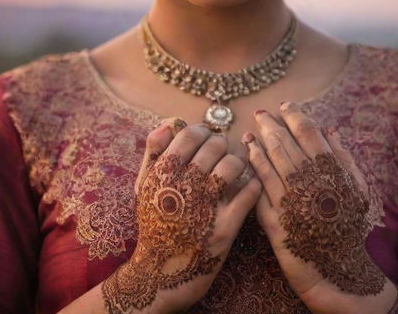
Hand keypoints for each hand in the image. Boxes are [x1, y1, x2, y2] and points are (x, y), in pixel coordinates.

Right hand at [102, 118, 261, 313]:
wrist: (160, 273)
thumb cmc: (155, 223)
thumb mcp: (145, 185)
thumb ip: (155, 151)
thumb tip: (168, 123)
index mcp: (164, 173)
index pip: (191, 133)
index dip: (203, 132)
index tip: (206, 141)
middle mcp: (184, 186)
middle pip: (216, 145)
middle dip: (222, 146)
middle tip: (222, 155)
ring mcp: (206, 207)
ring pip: (234, 165)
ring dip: (238, 164)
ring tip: (234, 171)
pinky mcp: (225, 228)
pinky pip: (249, 193)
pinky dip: (252, 185)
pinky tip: (247, 188)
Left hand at [243, 102, 387, 310]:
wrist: (338, 272)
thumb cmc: (348, 228)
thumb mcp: (357, 190)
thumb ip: (344, 158)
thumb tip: (331, 128)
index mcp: (331, 172)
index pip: (309, 132)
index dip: (295, 115)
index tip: (286, 106)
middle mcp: (311, 183)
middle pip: (285, 143)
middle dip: (271, 125)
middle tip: (261, 114)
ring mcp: (291, 201)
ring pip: (270, 162)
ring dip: (258, 143)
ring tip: (250, 132)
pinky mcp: (275, 221)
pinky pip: (259, 189)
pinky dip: (252, 169)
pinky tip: (247, 158)